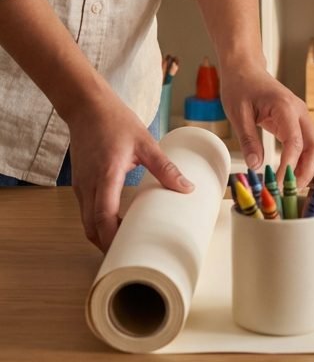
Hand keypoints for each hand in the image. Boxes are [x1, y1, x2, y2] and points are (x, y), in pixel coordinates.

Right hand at [68, 92, 193, 250]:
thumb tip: (187, 188)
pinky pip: (86, 210)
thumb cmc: (114, 121)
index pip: (103, 217)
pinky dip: (97, 222)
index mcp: (106, 176)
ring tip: (124, 242)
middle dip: (107, 244)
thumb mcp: (146, 143)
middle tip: (129, 255)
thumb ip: (166, 168)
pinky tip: (116, 222)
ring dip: (102, 234)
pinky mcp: (79, 182)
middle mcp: (88, 184)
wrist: (86, 105)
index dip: (112, 238)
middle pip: (91, 227)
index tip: (126, 252)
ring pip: (86, 221)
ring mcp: (80, 184)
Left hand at [220, 65, 313, 186]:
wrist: (245, 69)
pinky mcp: (297, 122)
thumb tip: (256, 166)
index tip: (280, 183)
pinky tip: (292, 173)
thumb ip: (248, 140)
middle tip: (292, 190)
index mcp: (285, 107)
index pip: (294, 142)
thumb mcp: (238, 114)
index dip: (290, 166)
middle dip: (307, 171)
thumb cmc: (240, 86)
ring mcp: (301, 117)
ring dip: (308, 167)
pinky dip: (303, 160)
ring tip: (292, 186)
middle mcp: (299, 112)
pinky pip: (306, 144)